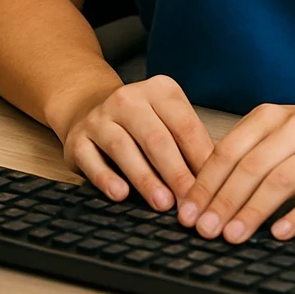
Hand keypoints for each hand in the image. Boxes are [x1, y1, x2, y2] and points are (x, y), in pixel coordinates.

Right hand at [57, 75, 214, 210]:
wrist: (88, 108)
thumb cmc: (140, 123)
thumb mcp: (167, 120)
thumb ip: (188, 144)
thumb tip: (216, 179)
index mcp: (159, 90)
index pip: (185, 124)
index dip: (200, 158)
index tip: (213, 187)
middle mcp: (128, 99)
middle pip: (156, 138)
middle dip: (176, 173)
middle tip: (190, 202)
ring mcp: (100, 117)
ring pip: (124, 148)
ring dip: (145, 178)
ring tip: (163, 203)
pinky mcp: (78, 139)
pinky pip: (92, 159)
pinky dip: (106, 178)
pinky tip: (121, 194)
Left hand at [176, 100, 294, 244]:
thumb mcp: (279, 132)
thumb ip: (246, 153)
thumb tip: (202, 194)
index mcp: (272, 116)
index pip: (229, 150)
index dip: (205, 184)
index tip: (188, 213)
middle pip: (251, 167)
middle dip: (223, 202)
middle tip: (205, 231)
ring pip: (280, 181)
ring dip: (253, 212)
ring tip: (233, 236)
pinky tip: (280, 234)